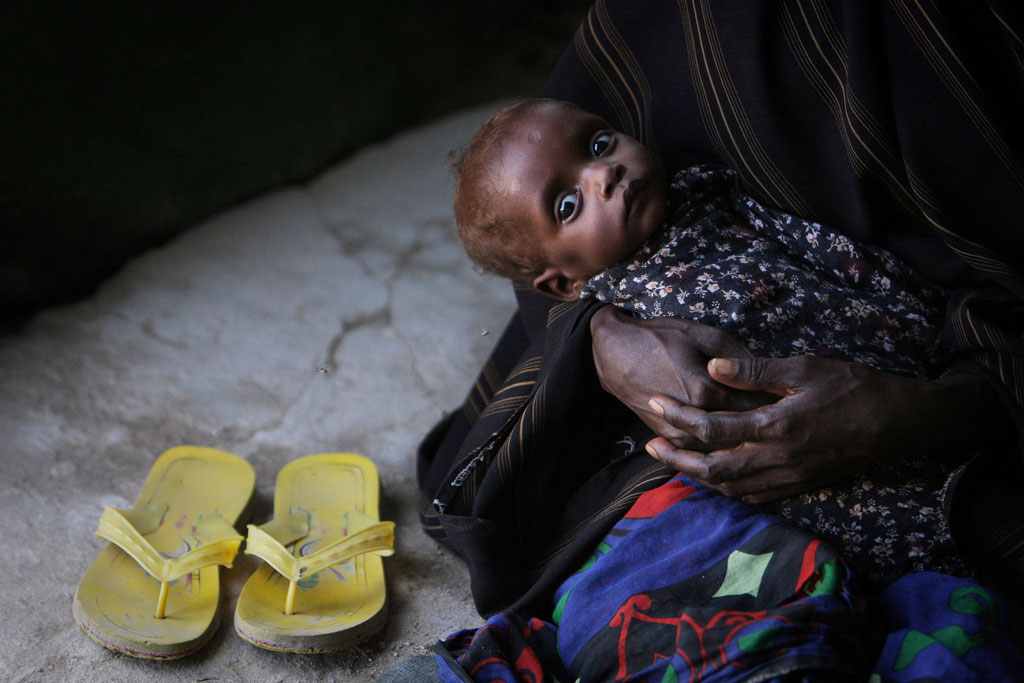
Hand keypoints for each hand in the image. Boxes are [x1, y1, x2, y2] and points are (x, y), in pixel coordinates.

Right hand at [589, 306, 774, 443]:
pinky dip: (722, 456)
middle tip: (791, 429)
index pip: (754, 408)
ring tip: (771, 445)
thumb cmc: (660, 338)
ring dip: (746, 449)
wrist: (614, 354)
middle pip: (742, 434)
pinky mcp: (669, 439)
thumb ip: (738, 357)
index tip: (798, 407)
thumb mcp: (704, 334)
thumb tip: (768, 373)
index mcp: (706, 390)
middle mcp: (693, 418)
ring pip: (721, 450)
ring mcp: (679, 433)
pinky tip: (740, 453)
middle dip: (767, 431)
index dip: (779, 408)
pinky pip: (701, 455)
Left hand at [644, 355, 1010, 501]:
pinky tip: (715, 478)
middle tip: (650, 446)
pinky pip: (754, 497)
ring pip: (730, 487)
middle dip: (676, 458)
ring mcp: (789, 477)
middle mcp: (777, 459)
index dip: (679, 418)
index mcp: (775, 427)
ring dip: (697, 476)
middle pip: (712, 468)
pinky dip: (727, 489)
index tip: (656, 404)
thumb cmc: (853, 387)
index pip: (712, 428)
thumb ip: (755, 372)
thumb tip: (712, 367)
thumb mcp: (804, 368)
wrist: (897, 423)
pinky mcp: (800, 485)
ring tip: (673, 461)